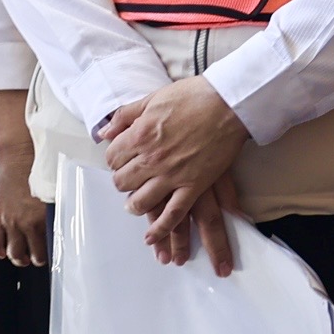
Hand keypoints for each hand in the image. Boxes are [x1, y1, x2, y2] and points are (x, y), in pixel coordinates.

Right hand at [0, 129, 53, 269]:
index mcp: (44, 216)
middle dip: (36, 259)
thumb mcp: (55, 188)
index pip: (52, 245)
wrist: (16, 153)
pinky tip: (3, 251)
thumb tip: (67, 219)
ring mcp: (10, 220)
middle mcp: (26, 222)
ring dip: (19, 258)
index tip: (58, 255)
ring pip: (14, 252)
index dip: (55, 253)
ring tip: (22, 257)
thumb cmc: (39, 166)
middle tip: (39, 258)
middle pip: (33, 254)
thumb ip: (59, 207)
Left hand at [99, 75, 251, 266]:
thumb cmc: (193, 96)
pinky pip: (172, 215)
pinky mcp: (193, 186)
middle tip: (130, 179)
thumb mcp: (153, 98)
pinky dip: (160, 228)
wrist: (228, 102)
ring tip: (135, 205)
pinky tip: (151, 237)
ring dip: (135, 206)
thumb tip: (104, 133)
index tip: (122, 159)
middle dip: (122, 182)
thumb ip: (126, 116)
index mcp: (140, 135)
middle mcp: (151, 158)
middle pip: (122, 181)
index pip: (112, 158)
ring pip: (141, 201)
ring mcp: (172, 175)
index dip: (115, 160)